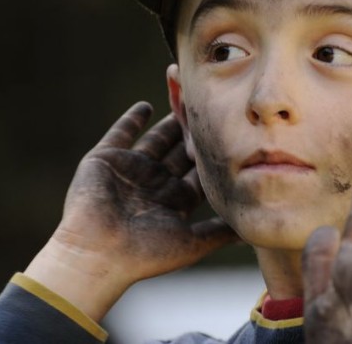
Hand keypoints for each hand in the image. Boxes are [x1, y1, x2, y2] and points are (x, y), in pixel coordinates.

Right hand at [25, 102, 237, 318]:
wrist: (98, 253)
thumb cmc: (146, 253)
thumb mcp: (191, 243)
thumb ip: (219, 232)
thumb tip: (253, 232)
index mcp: (173, 202)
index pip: (199, 172)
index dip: (214, 155)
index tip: (235, 133)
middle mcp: (154, 184)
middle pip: (181, 151)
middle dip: (196, 132)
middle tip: (214, 106)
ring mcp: (130, 170)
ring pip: (157, 139)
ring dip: (171, 120)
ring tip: (187, 97)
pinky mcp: (106, 159)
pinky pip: (121, 132)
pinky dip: (132, 119)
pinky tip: (147, 105)